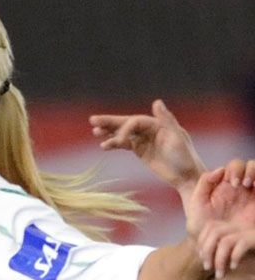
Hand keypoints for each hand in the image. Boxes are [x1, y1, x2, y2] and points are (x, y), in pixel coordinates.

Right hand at [89, 99, 203, 190]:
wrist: (186, 177)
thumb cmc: (185, 158)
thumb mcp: (177, 138)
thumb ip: (166, 119)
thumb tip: (156, 102)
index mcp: (159, 124)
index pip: (136, 122)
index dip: (125, 129)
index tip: (119, 142)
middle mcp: (150, 129)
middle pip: (126, 123)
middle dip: (110, 122)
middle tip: (93, 120)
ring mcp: (144, 140)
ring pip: (123, 133)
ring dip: (109, 132)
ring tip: (95, 131)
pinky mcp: (140, 150)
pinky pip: (124, 144)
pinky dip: (114, 144)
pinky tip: (104, 146)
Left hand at [189, 163, 254, 238]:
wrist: (209, 247)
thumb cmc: (201, 226)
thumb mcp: (197, 203)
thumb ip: (204, 183)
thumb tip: (221, 169)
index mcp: (226, 187)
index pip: (237, 166)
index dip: (236, 168)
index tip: (232, 182)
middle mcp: (241, 190)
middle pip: (252, 167)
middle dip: (250, 170)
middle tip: (241, 183)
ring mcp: (252, 200)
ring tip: (249, 184)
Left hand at [198, 220, 254, 278]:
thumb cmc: (252, 264)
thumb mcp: (232, 258)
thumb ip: (220, 254)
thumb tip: (203, 256)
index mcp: (234, 228)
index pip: (210, 226)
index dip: (203, 242)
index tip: (202, 258)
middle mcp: (241, 227)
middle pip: (214, 231)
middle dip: (207, 250)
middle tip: (207, 268)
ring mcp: (250, 232)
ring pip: (226, 240)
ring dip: (219, 259)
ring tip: (219, 274)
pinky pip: (242, 244)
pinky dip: (235, 257)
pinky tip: (234, 268)